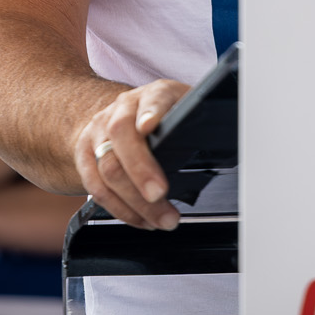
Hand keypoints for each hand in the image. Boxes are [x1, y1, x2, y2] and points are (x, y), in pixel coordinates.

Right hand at [74, 78, 189, 229]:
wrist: (120, 115)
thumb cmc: (165, 118)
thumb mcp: (185, 111)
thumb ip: (200, 123)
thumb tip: (230, 143)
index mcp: (154, 94)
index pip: (152, 99)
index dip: (151, 112)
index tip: (150, 127)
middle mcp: (122, 109)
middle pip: (122, 137)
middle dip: (141, 171)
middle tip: (159, 195)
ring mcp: (99, 132)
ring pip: (107, 167)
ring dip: (134, 201)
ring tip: (161, 220)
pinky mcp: (85, 155)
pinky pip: (96, 186)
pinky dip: (120, 208)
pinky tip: (141, 219)